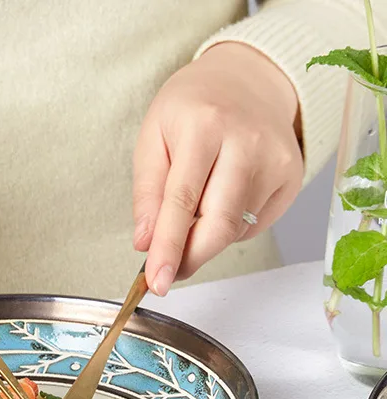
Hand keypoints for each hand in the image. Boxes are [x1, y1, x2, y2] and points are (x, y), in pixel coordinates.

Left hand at [133, 42, 302, 295]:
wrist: (247, 78)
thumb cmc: (192, 108)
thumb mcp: (153, 138)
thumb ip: (147, 193)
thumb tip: (144, 242)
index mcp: (204, 127)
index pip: (182, 201)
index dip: (168, 248)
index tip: (158, 282)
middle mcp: (247, 143)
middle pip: (218, 225)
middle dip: (189, 258)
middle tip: (168, 269)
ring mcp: (276, 161)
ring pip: (234, 230)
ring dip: (205, 237)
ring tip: (196, 206)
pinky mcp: (292, 177)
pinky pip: (253, 225)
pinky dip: (229, 226)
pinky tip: (223, 197)